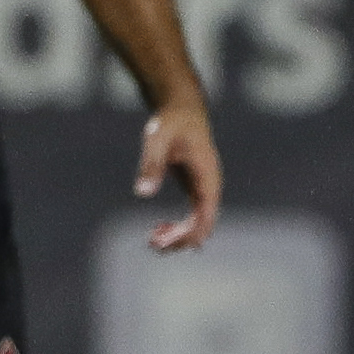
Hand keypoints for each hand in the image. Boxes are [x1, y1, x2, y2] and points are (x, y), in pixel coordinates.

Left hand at [137, 100, 222, 251]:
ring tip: (152, 241)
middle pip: (203, 226)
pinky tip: (159, 231)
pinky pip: (193, 217)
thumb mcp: (157, 140)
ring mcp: (204, 188)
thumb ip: (151, 165)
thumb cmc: (170, 122)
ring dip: (179, 237)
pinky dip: (178, 227)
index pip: (204, 216)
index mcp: (207, 177)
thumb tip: (143, 193)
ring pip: (199, 224)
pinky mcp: (195, 188)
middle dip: (180, 240)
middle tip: (152, 245)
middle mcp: (210, 187)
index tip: (161, 240)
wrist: (180, 107)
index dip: (186, 233)